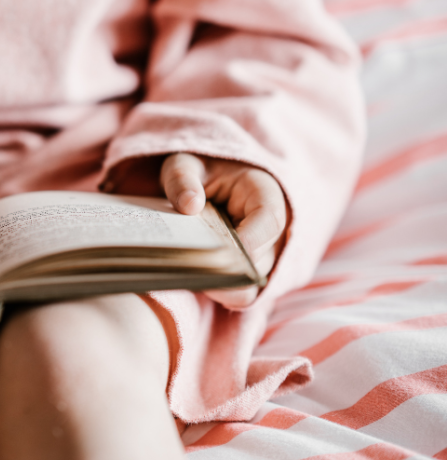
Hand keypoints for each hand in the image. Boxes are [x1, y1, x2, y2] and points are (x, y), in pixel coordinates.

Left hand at [160, 153, 287, 307]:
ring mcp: (269, 255)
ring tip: (189, 274)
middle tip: (188, 269)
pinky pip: (243, 295)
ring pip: (253, 285)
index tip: (215, 253)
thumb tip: (188, 204)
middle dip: (226, 270)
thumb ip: (182, 179)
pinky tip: (195, 281)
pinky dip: (220, 293)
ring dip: (221, 286)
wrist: (212, 183)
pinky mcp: (253, 273)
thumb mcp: (186, 164)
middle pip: (261, 262)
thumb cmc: (201, 172)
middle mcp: (276, 230)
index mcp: (266, 194)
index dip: (245, 242)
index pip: (269, 222)